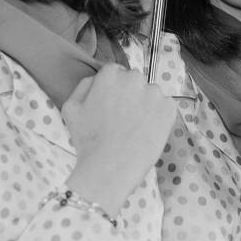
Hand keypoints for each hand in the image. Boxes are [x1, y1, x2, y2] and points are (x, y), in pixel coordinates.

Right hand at [62, 65, 176, 215]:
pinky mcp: (169, 107)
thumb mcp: (71, 109)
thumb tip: (97, 79)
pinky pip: (165, 106)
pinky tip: (148, 131)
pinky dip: (159, 116)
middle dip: (130, 94)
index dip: (113, 90)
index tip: (111, 106)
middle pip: (134, 81)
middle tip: (123, 118)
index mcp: (110, 74)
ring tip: (135, 128)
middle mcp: (134, 77)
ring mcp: (154, 92)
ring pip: (150, 93)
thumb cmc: (88, 140)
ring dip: (145, 104)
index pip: (115, 73)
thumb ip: (84, 86)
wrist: (111, 168)